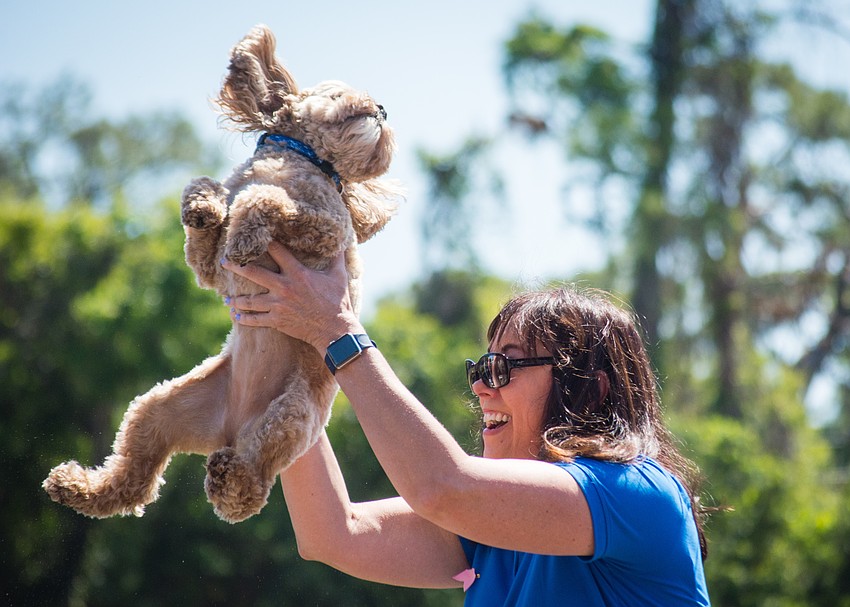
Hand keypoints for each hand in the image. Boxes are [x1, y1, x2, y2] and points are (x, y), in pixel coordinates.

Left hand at [221, 242, 362, 350]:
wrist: (335, 330)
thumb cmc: (338, 302)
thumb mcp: (339, 276)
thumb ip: (337, 258)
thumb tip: (342, 242)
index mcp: (297, 273)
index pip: (277, 251)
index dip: (265, 243)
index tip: (254, 238)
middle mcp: (284, 287)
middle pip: (253, 273)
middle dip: (236, 266)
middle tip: (224, 261)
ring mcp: (278, 305)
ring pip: (249, 300)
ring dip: (236, 299)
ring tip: (226, 297)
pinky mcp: (276, 321)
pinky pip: (255, 319)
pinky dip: (244, 318)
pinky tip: (236, 315)